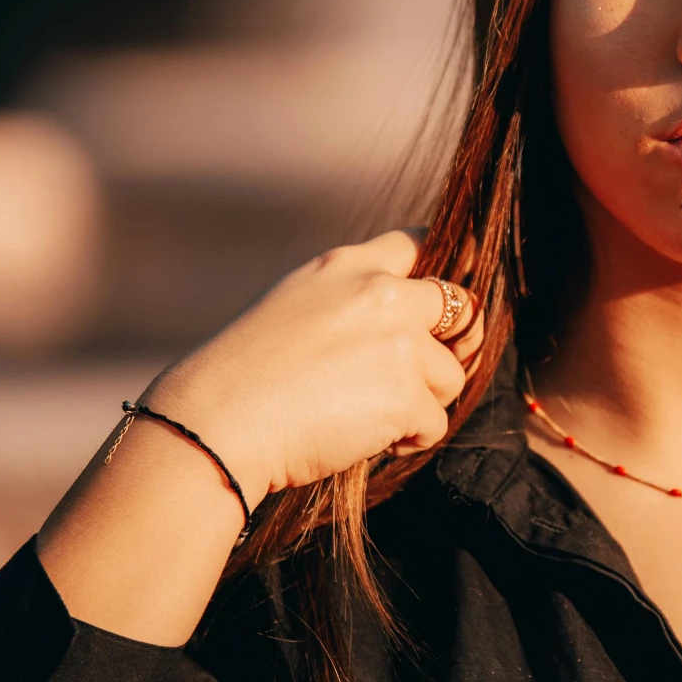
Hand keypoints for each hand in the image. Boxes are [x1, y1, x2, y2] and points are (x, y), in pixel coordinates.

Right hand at [145, 231, 483, 504]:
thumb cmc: (245, 375)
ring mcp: (400, 343)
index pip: (418, 242)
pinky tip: (368, 439)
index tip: (445, 300)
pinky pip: (435, 423)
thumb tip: (400, 318)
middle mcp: (382, 293)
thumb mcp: (293, 305)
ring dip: (422, 401)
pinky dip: (410, 439)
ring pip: (450, 375)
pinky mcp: (407, 394)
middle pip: (462, 309)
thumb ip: (348, 298)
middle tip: (423, 375)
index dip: (443, 269)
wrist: (220, 421)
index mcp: (347, 266)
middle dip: (451, 345)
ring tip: (370, 416)